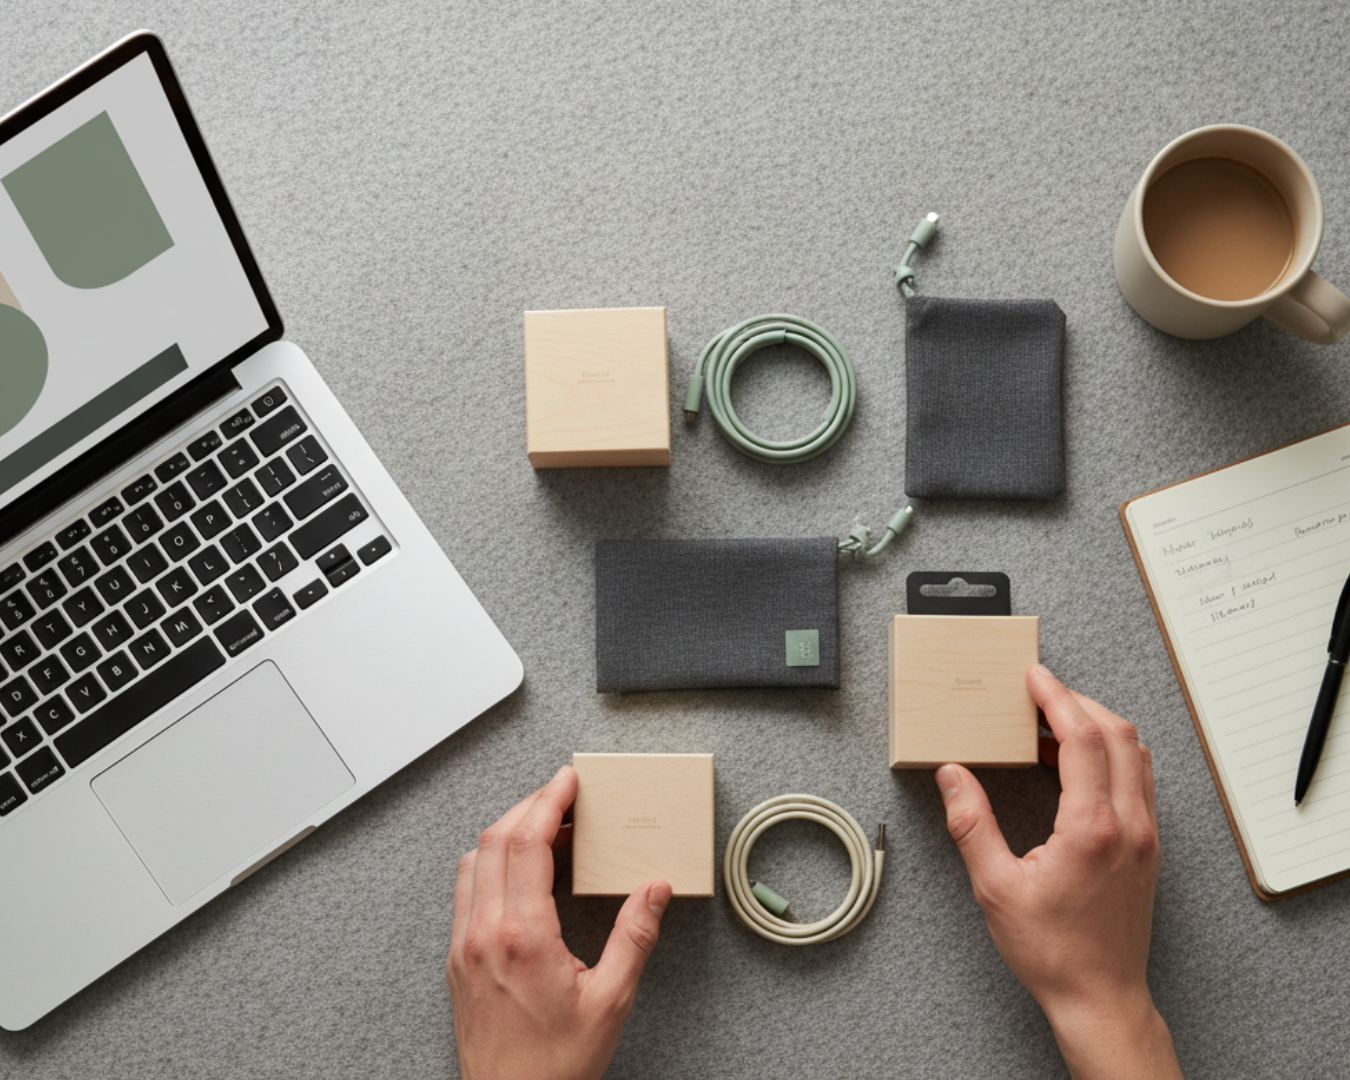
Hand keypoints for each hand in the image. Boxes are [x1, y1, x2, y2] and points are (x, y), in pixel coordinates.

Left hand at [448, 765, 671, 1079]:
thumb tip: (654, 890)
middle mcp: (484, 932)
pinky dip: (488, 861)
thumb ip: (634, 938)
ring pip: (474, 860)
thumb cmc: (555, 1065)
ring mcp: (464, 944)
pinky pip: (465, 889)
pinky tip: (515, 870)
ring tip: (542, 827)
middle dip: (529, 806)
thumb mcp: (610, 1001)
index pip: (527, 842)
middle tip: (562, 795)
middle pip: (495, 839)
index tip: (567, 780)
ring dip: (505, 832)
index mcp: (523, 935)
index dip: (548, 801)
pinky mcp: (456, 959)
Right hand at [936, 664, 1181, 1079]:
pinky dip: (1112, 755)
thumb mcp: (996, 887)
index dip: (1057, 698)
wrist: (1100, 996)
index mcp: (1092, 828)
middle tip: (1039, 692)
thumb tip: (953, 775)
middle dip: (1078, 701)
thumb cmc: (1052, 950)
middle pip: (1118, 734)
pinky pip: (1139, 780)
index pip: (1083, 738)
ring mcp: (1147, 835)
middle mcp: (1130, 824)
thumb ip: (971, 823)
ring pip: (1135, 754)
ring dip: (1098, 726)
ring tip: (1054, 723)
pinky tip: (1078, 765)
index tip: (1034, 676)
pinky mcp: (1150, 848)